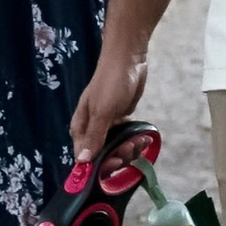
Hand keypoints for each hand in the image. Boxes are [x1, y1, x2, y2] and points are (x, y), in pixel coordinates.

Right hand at [69, 48, 147, 165]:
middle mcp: (92, 130)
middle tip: (132, 146)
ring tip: (141, 140)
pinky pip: (127, 138)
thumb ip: (94, 137)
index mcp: (81, 128)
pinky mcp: (120, 121)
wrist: (128, 60)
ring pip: (117, 149)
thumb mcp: (102, 112)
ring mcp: (107, 126)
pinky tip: (144, 136)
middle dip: (120, 155)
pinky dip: (135, 140)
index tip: (117, 160)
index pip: (85, 158)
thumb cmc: (111, 83)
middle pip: (103, 156)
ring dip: (131, 149)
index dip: (100, 165)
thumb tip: (81, 162)